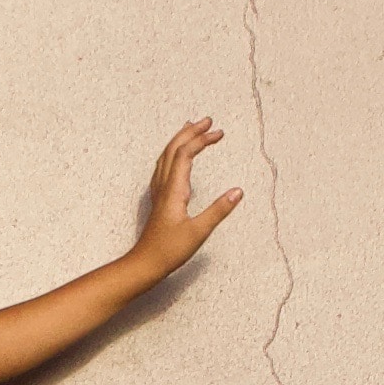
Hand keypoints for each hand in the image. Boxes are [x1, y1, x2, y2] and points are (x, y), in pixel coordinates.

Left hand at [129, 119, 244, 277]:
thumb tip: (238, 192)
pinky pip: (164, 167)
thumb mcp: (199, 232)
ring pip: (166, 156)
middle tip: (208, 121)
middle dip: (191, 132)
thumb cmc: (169, 250)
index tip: (219, 132)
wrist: (145, 263)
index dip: (202, 139)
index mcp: (173, 190)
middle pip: (173, 149)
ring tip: (192, 128)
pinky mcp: (159, 200)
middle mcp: (164, 186)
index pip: (185, 154)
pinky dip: (174, 154)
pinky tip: (179, 159)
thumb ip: (219, 210)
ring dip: (180, 140)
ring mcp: (159, 192)